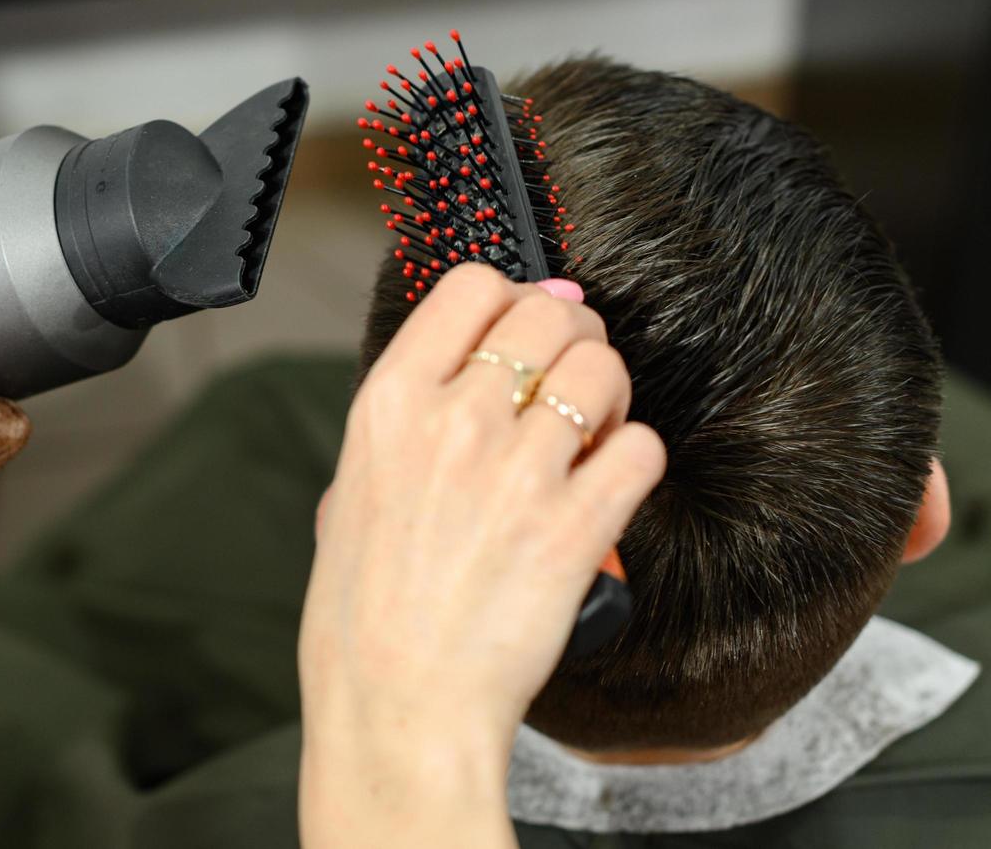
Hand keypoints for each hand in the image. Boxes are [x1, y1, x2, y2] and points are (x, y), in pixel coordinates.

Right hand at [297, 265, 665, 847]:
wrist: (394, 706)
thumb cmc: (364, 612)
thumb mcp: (348, 490)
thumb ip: (407, 422)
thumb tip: (468, 365)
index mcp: (389, 404)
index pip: (470, 285)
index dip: (510, 296)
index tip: (521, 323)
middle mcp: (453, 421)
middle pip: (550, 313)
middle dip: (574, 335)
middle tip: (572, 374)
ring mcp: (516, 472)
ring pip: (603, 370)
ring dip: (610, 394)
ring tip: (593, 433)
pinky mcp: (574, 529)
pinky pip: (642, 450)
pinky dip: (635, 460)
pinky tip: (609, 485)